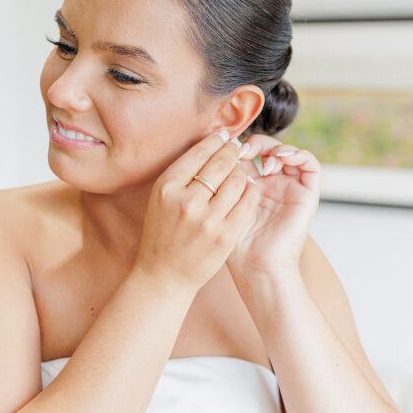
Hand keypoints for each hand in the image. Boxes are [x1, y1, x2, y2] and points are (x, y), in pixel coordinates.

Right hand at [134, 130, 259, 294]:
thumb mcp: (161, 200)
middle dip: (233, 151)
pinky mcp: (225, 236)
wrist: (164, 276)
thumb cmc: (163, 234)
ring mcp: (207, 220)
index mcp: (167, 188)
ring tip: (242, 171)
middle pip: (221, 163)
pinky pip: (247, 204)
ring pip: (238, 181)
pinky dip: (251, 192)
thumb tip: (209, 144)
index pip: (198, 153)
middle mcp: (186, 201)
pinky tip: (249, 189)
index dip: (215, 141)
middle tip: (238, 147)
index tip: (224, 136)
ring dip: (243, 172)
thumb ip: (181, 175)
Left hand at [226, 133, 320, 281]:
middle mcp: (272, 185)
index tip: (225, 150)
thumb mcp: (222, 206)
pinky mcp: (307, 195)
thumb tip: (215, 151)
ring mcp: (290, 188)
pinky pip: (311, 165)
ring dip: (276, 147)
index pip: (248, 153)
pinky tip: (280, 159)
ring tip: (262, 159)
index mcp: (251, 186)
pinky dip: (298, 154)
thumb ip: (222, 181)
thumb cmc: (235, 245)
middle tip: (242, 150)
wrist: (256, 268)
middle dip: (256, 143)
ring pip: (289, 152)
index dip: (240, 146)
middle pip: (268, 149)